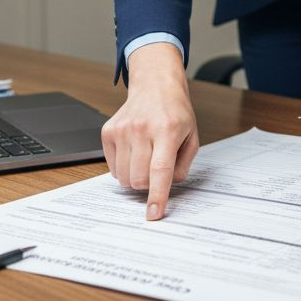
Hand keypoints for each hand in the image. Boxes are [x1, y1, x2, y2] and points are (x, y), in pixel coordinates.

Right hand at [101, 42, 199, 220]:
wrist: (155, 86)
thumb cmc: (176, 113)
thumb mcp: (192, 137)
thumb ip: (183, 165)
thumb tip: (168, 186)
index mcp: (167, 130)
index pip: (160, 170)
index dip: (157, 196)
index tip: (154, 214)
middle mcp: (142, 129)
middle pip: (140, 178)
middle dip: (149, 185)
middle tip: (157, 170)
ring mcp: (122, 130)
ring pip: (124, 177)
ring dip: (136, 177)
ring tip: (146, 158)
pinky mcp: (108, 132)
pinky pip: (113, 168)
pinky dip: (124, 168)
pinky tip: (134, 152)